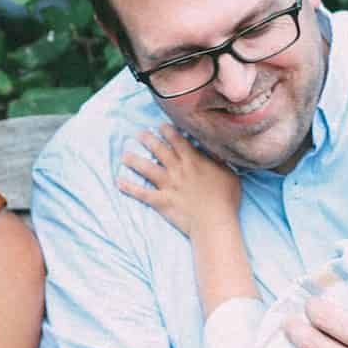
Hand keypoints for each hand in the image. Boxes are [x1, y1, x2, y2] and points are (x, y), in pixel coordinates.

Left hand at [117, 123, 239, 237]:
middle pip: (159, 149)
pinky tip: (119, 182)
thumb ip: (219, 161)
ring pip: (146, 168)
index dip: (168, 131)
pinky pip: (142, 193)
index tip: (161, 125)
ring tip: (125, 155)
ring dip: (134, 160)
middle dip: (147, 139)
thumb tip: (215, 150)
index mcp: (193, 161)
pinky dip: (129, 188)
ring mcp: (168, 185)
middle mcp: (178, 169)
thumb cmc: (226, 199)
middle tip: (139, 133)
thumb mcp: (228, 174)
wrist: (214, 222)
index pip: (177, 140)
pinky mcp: (161, 201)